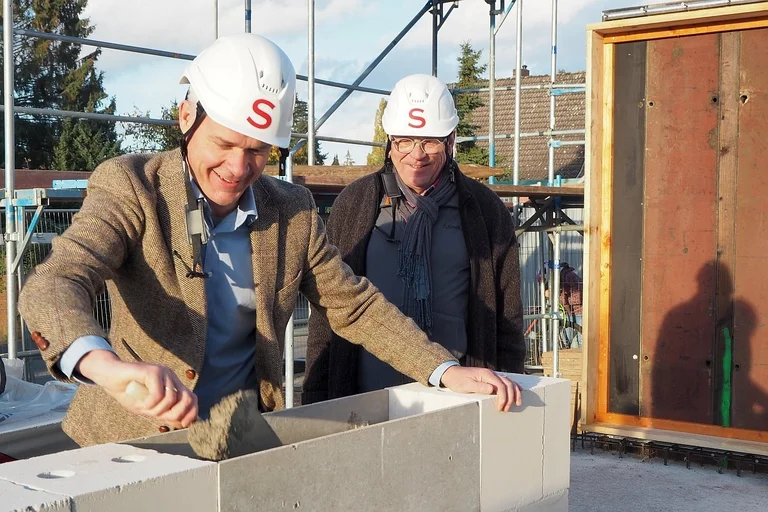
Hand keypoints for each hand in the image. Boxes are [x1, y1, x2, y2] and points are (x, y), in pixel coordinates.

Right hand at [76, 350, 197, 428]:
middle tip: (157, 416)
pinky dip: (148, 404)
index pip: (192, 399)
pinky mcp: (153, 371)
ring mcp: (163, 372)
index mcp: (172, 384)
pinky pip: (158, 394)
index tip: (183, 425)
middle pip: (187, 399)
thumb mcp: (149, 407)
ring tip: (143, 407)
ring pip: (171, 399)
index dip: (191, 413)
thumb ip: (165, 412)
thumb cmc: (128, 392)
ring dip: (155, 410)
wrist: (109, 376)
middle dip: (174, 414)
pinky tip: (140, 404)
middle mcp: (171, 377)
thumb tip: (182, 423)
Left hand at [439, 366, 521, 411]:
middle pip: (508, 383)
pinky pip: (505, 382)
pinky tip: (517, 391)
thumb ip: (479, 387)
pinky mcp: (490, 379)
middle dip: (510, 397)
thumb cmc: (458, 380)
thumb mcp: (466, 385)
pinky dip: (513, 387)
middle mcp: (491, 374)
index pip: (500, 386)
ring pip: (509, 382)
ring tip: (516, 403)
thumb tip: (492, 390)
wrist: (451, 373)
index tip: (500, 407)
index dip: (503, 397)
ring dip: (514, 392)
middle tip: (506, 409)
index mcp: (486, 374)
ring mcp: (491, 375)